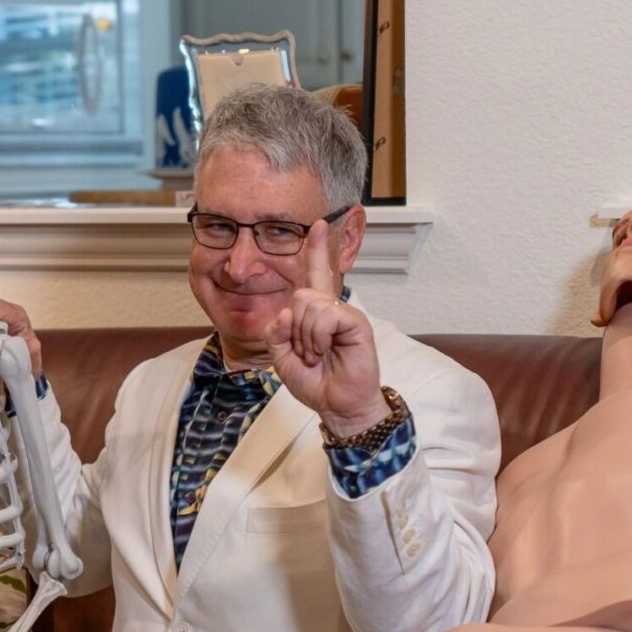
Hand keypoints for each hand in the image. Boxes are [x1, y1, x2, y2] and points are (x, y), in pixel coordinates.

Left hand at [263, 222, 386, 436]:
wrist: (337, 405)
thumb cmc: (316, 383)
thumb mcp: (282, 359)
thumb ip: (275, 333)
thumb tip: (286, 310)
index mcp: (315, 313)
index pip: (315, 275)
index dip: (315, 251)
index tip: (316, 225)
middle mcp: (331, 308)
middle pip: (300, 295)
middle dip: (294, 329)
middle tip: (307, 353)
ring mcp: (345, 313)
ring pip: (310, 304)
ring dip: (306, 338)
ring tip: (318, 355)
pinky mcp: (356, 322)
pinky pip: (326, 315)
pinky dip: (318, 337)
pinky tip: (326, 350)